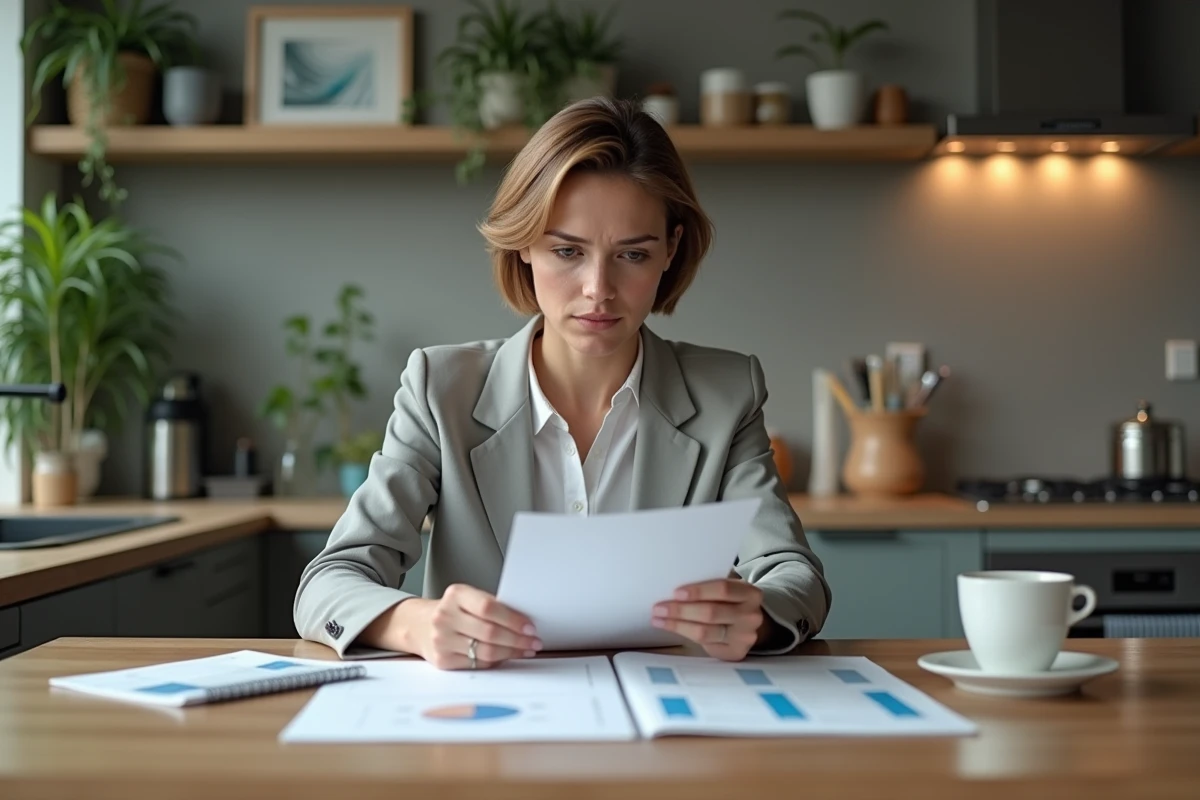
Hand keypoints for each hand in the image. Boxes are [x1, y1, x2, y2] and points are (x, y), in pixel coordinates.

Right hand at [411, 584, 542, 669]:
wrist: (420, 625)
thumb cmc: (453, 610)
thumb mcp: (468, 598)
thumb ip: (491, 606)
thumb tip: (524, 621)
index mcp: (455, 595)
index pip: (488, 607)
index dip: (513, 619)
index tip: (529, 626)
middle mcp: (445, 617)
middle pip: (489, 632)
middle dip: (517, 639)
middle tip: (533, 641)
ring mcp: (442, 640)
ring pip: (486, 651)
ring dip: (511, 652)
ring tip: (525, 649)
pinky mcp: (443, 660)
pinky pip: (478, 664)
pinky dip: (496, 661)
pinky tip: (506, 656)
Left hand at [652, 578, 766, 660]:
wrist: (748, 624)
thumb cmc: (730, 600)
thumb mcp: (729, 587)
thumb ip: (710, 582)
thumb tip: (675, 579)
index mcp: (751, 594)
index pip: (723, 589)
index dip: (698, 591)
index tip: (675, 592)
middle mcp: (751, 616)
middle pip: (711, 613)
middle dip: (681, 610)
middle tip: (658, 608)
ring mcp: (745, 637)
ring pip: (705, 632)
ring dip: (678, 625)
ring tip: (659, 620)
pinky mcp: (735, 653)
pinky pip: (705, 645)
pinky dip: (686, 636)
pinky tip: (672, 629)